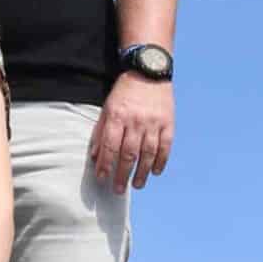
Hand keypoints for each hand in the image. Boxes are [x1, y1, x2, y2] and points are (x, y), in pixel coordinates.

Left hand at [90, 74, 173, 191]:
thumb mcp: (107, 107)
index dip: (105, 164)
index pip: (109, 146)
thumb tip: (94, 156)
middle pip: (128, 154)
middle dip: (122, 174)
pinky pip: (165, 146)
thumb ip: (100, 131)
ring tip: (137, 185)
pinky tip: (156, 172)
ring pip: (148, 153)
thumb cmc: (124, 92)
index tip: (102, 178)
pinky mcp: (168, 122)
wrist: (149, 71)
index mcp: (117, 116)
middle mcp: (135, 121)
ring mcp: (153, 122)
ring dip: (142, 172)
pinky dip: (161, 161)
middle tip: (117, 190)